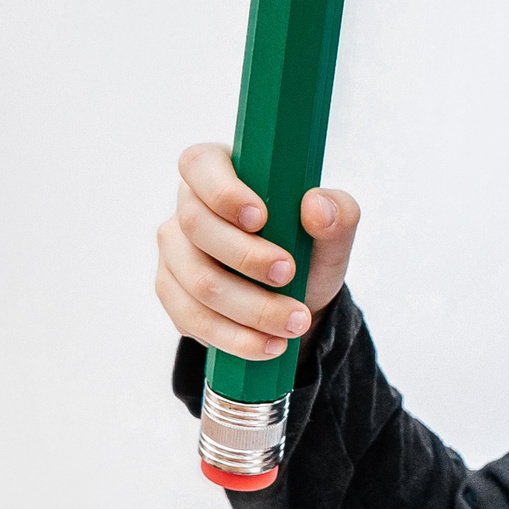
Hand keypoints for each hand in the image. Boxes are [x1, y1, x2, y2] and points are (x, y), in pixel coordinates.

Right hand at [154, 142, 360, 360]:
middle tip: (290, 274)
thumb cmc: (310, 251)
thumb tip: (317, 206)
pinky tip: (268, 344)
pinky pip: (191, 317)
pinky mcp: (171, 292)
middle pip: (195, 227)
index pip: (200, 164)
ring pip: (197, 280)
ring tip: (294, 322)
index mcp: (223, 171)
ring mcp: (174, 251)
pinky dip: (234, 336)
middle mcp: (188, 207)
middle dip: (246, 257)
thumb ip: (338, 213)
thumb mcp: (334, 234)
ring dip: (250, 307)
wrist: (296, 301)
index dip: (222, 191)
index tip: (261, 218)